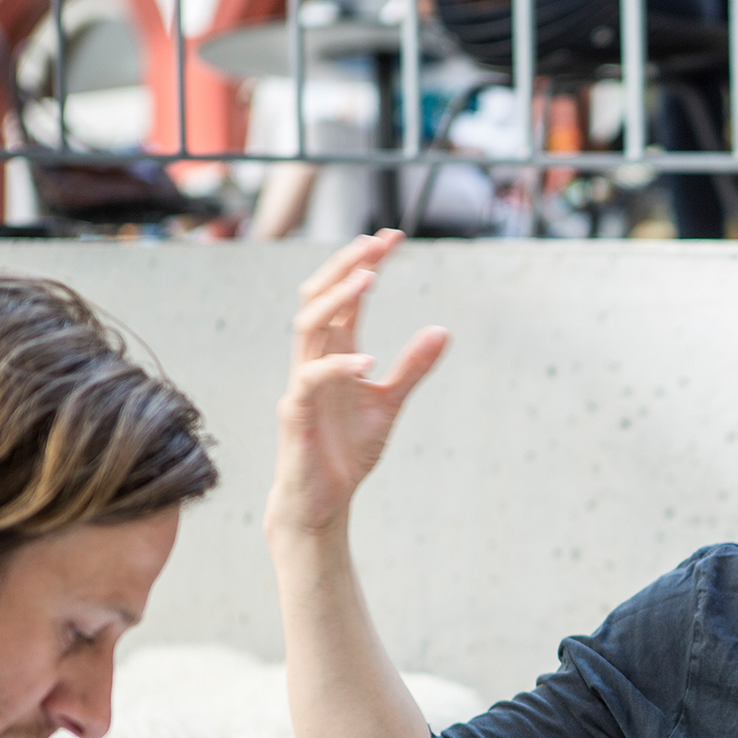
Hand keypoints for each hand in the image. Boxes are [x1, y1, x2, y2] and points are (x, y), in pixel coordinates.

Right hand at [266, 230, 448, 540]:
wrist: (321, 501)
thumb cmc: (346, 452)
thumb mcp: (389, 404)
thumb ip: (413, 368)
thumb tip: (443, 330)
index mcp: (335, 353)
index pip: (346, 296)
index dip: (365, 263)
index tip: (393, 236)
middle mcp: (314, 360)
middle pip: (318, 296)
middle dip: (347, 265)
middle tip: (379, 241)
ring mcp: (302, 383)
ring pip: (307, 326)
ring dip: (338, 299)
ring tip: (370, 277)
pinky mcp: (295, 413)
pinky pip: (311, 379)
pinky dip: (339, 366)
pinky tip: (368, 361)